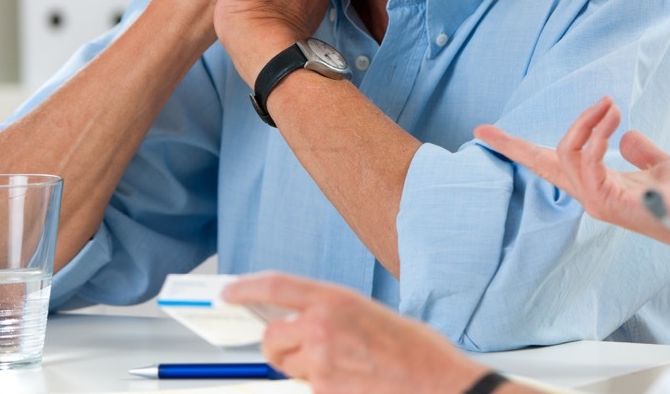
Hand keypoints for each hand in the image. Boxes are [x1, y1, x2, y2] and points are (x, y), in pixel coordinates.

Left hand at [222, 272, 488, 393]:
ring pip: (288, 365)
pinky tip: (351, 381)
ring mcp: (322, 361)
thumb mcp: (371, 313)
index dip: (246, 287)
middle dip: (278, 347)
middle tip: (297, 351)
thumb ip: (333, 314)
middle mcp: (323, 326)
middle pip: (271, 336)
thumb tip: (301, 321)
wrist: (438, 383)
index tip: (230, 291)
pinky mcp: (325, 390)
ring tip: (339, 367)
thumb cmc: (416, 350)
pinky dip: (323, 385)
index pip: (275, 285)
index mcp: (337, 299)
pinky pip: (309, 386)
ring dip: (302, 368)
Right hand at [474, 97, 669, 253]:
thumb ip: (641, 151)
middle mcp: (590, 195)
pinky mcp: (607, 202)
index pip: (553, 164)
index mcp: (597, 186)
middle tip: (485, 129)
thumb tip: (625, 135)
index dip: (520, 149)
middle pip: (540, 163)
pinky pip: (587, 161)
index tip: (485, 132)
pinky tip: (615, 121)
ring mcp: (596, 201)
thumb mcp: (660, 166)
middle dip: (513, 144)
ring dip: (587, 122)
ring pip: (565, 154)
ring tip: (610, 104)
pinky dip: (598, 135)